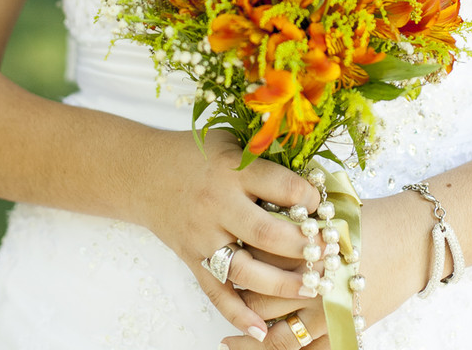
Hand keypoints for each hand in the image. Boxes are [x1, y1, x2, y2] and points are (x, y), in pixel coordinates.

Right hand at [138, 129, 322, 339]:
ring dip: (281, 284)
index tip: (323, 205)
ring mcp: (203, 235)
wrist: (142, 173)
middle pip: (267, 232)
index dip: (311, 198)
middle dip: (303, 246)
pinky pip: (215, 292)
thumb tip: (317, 175)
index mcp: (233, 170)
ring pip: (245, 268)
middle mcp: (218, 204)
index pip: (283, 188)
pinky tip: (261, 329)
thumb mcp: (232, 141)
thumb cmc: (196, 154)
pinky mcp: (191, 259)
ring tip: (311, 288)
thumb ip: (267, 156)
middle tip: (329, 252)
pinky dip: (237, 314)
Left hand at [220, 193, 427, 348]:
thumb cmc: (369, 218)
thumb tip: (253, 216)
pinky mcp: (344, 326)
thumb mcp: (326, 209)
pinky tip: (264, 349)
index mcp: (302, 243)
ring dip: (250, 339)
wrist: (412, 238)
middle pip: (258, 296)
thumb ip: (291, 216)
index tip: (223, 258)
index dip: (235, 258)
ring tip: (230, 339)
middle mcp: (311, 279)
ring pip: (276, 334)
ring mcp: (327, 308)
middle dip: (239, 297)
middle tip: (226, 296)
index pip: (253, 256)